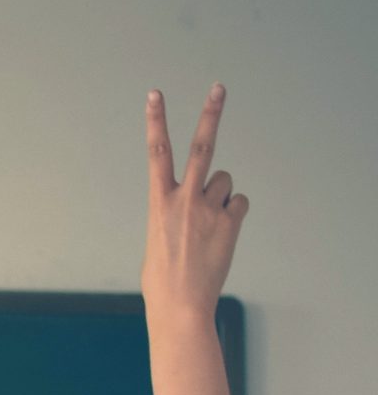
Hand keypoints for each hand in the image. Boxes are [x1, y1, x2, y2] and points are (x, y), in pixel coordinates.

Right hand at [143, 86, 247, 321]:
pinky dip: (233, 214)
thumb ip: (173, 213)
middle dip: (210, 114)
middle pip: (201, 147)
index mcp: (158, 203)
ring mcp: (210, 210)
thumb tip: (198, 205)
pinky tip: (221, 234)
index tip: (155, 96)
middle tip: (219, 88)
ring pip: (224, 181)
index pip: (156, 154)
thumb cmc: (162, 279)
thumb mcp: (157, 240)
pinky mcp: (230, 223)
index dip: (155, 122)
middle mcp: (185, 200)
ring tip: (208, 224)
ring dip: (220, 195)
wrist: (180, 306)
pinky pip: (238, 204)